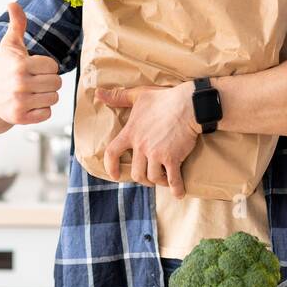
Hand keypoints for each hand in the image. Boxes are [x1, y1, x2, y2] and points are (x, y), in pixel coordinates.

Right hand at [0, 2, 61, 125]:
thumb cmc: (3, 66)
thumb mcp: (10, 44)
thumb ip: (17, 24)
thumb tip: (12, 3)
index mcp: (20, 64)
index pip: (53, 66)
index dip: (46, 66)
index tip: (33, 67)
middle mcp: (19, 84)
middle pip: (56, 83)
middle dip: (48, 81)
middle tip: (33, 80)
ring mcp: (19, 102)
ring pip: (54, 98)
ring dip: (46, 95)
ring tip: (32, 92)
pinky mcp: (20, 117)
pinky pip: (47, 113)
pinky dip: (41, 110)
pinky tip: (29, 103)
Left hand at [96, 82, 200, 197]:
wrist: (189, 105)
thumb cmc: (165, 99)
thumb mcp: (139, 95)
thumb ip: (118, 97)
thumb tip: (98, 94)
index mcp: (131, 132)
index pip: (112, 152)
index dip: (111, 166)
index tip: (114, 174)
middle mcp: (141, 146)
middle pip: (136, 172)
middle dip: (142, 178)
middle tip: (150, 177)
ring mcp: (156, 154)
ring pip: (152, 178)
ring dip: (158, 181)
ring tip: (164, 180)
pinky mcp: (172, 159)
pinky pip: (172, 180)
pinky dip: (176, 189)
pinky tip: (179, 193)